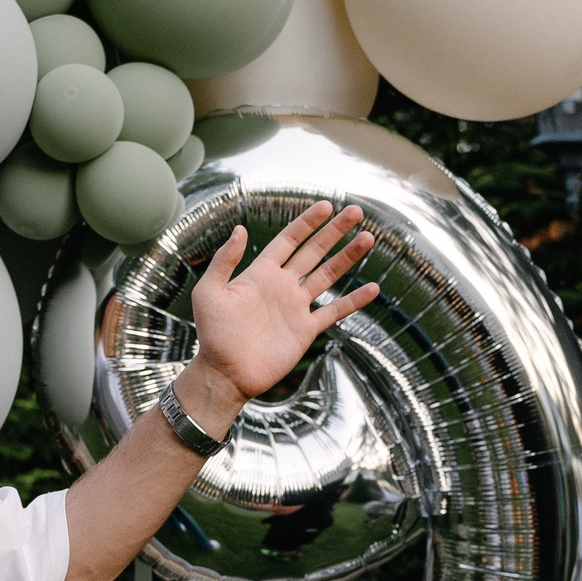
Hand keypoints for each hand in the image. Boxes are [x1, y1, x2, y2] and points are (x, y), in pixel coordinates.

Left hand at [183, 202, 380, 420]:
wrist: (225, 374)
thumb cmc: (212, 334)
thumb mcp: (209, 292)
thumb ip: (225, 261)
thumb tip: (240, 228)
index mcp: (261, 273)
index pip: (289, 240)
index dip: (307, 223)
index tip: (326, 207)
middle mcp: (282, 285)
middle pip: (314, 251)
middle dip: (335, 231)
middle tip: (356, 212)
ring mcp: (296, 307)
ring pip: (328, 276)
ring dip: (348, 257)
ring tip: (368, 239)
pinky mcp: (306, 330)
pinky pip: (334, 311)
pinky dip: (353, 301)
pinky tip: (372, 289)